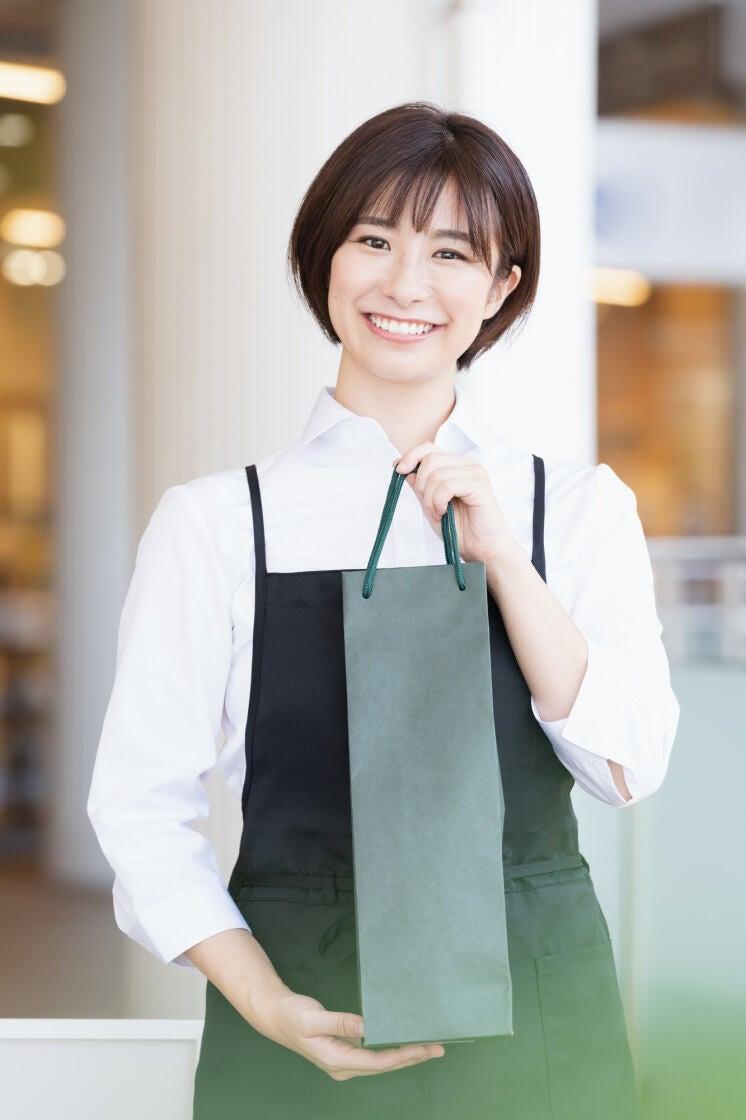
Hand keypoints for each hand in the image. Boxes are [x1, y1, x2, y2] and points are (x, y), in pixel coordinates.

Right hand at [252, 982, 445, 1080]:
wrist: (276, 1017)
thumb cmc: (293, 1015)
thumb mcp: (314, 1017)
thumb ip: (341, 1022)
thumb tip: (368, 1026)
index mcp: (337, 1060)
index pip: (377, 1061)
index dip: (402, 1055)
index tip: (423, 1047)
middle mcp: (344, 1066)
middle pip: (384, 1065)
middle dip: (411, 1056)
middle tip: (438, 1048)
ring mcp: (345, 1062)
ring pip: (381, 1061)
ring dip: (404, 1054)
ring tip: (428, 1046)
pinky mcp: (345, 1053)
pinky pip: (374, 1054)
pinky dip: (391, 1048)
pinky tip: (402, 1041)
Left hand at [393, 443, 512, 565]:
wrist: (483, 550)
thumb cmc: (460, 530)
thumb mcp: (430, 505)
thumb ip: (419, 486)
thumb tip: (400, 465)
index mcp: (457, 466)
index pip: (429, 448)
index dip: (410, 456)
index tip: (398, 470)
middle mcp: (468, 465)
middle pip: (430, 459)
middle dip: (421, 485)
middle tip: (427, 507)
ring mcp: (475, 473)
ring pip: (436, 474)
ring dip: (430, 498)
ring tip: (437, 514)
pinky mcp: (479, 484)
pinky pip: (447, 485)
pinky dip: (438, 501)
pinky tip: (443, 513)